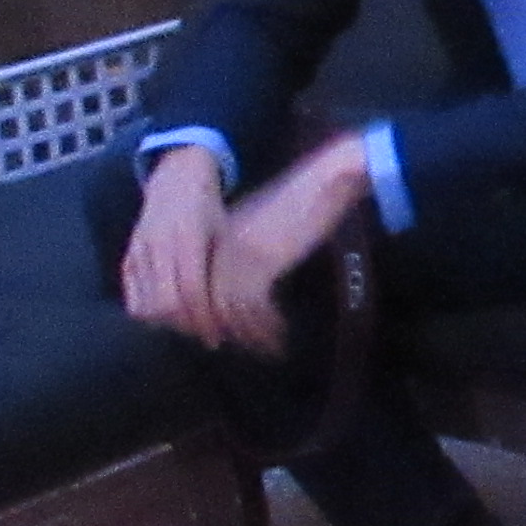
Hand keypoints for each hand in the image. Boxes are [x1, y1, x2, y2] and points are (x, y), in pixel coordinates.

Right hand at [119, 143, 233, 337]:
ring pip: (147, 304)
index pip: (192, 290)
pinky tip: (166, 320)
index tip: (216, 337)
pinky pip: (132, 296)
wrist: (175, 181)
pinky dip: (147, 314)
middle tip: (204, 337)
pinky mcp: (129, 256)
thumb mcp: (223, 233)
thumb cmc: (209, 211)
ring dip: (168, 324)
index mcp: (189, 236)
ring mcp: (140, 249)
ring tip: (188, 329)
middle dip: (187, 326)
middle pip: (167, 303)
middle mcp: (160, 242)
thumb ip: (223, 270)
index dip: (204, 318)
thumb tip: (233, 315)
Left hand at [206, 130, 376, 349]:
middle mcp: (221, 244)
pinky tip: (279, 333)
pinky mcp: (259, 259)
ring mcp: (237, 251)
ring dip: (248, 333)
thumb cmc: (307, 202)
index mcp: (219, 236)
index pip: (199, 286)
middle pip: (206, 302)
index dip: (208, 316)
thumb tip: (248, 292)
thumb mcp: (268, 228)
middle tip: (245, 347)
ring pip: (226, 309)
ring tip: (266, 347)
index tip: (224, 335)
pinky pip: (251, 306)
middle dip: (223, 331)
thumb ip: (252, 254)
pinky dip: (265, 326)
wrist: (326, 178)